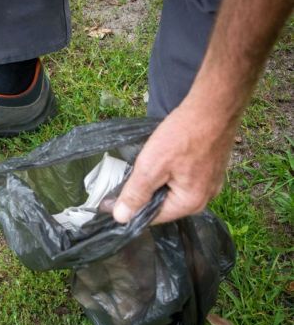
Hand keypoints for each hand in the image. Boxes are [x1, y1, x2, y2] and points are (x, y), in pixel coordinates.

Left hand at [113, 99, 237, 223]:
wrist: (214, 106)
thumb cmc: (183, 135)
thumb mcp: (151, 166)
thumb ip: (135, 194)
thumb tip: (121, 218)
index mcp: (190, 204)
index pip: (152, 217)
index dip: (130, 208)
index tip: (110, 198)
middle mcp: (204, 199)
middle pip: (164, 205)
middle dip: (144, 193)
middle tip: (128, 176)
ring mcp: (211, 183)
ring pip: (173, 190)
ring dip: (156, 181)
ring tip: (145, 165)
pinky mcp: (211, 169)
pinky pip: (183, 178)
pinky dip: (169, 172)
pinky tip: (162, 158)